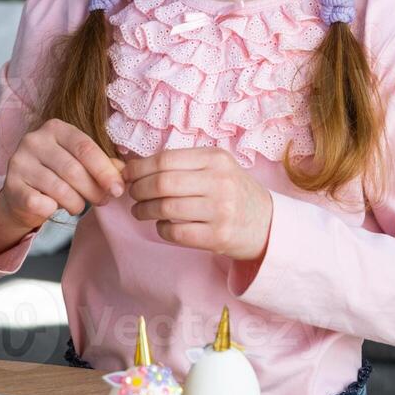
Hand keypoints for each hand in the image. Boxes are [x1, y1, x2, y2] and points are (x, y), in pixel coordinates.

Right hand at [0, 117, 126, 232]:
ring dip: (77, 203)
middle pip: (73, 169)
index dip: (105, 171)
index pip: (85, 148)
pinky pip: (42, 203)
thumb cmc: (58, 174)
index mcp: (55, 128)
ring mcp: (19, 162)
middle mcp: (34, 140)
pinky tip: (55, 207)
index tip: (118, 189)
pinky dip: (54, 209)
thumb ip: (102, 164)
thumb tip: (122, 172)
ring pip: (59, 189)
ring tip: (79, 206)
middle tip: (103, 201)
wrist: (23, 194)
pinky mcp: (11, 186)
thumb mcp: (81, 163)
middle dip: (94, 190)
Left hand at [122, 146, 272, 260]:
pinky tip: (163, 225)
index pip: (165, 159)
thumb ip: (183, 164)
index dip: (139, 168)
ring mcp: (220, 210)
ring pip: (166, 208)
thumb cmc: (233, 192)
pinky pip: (175, 232)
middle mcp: (219, 181)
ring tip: (141, 211)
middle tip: (132, 194)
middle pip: (162, 183)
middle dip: (138, 189)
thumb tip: (134, 166)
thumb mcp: (217, 168)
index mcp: (216, 159)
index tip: (127, 174)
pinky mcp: (218, 236)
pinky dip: (161, 229)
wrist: (267, 224)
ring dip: (144, 210)